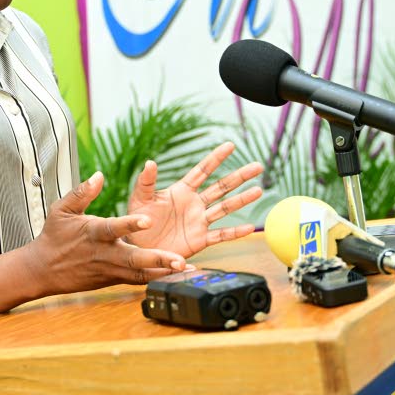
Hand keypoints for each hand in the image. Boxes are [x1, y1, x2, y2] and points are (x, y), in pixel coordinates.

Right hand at [22, 172, 188, 295]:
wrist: (43, 270)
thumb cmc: (54, 236)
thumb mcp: (61, 210)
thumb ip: (81, 193)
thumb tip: (99, 175)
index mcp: (93, 233)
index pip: (114, 228)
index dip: (130, 224)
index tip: (148, 219)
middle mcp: (105, 254)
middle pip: (134, 259)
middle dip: (157, 259)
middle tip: (179, 260)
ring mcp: (110, 270)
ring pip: (140, 274)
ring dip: (163, 272)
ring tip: (186, 269)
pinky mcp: (114, 280)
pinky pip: (137, 280)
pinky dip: (156, 279)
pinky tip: (175, 277)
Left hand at [125, 141, 263, 257]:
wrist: (136, 248)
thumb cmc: (136, 221)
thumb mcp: (139, 199)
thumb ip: (146, 182)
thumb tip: (150, 162)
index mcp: (181, 191)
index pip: (202, 171)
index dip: (216, 158)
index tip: (230, 145)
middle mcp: (194, 204)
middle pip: (221, 187)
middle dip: (239, 176)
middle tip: (257, 166)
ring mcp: (199, 221)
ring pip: (225, 208)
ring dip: (242, 199)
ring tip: (258, 190)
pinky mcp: (199, 240)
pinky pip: (221, 235)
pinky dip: (235, 232)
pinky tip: (250, 227)